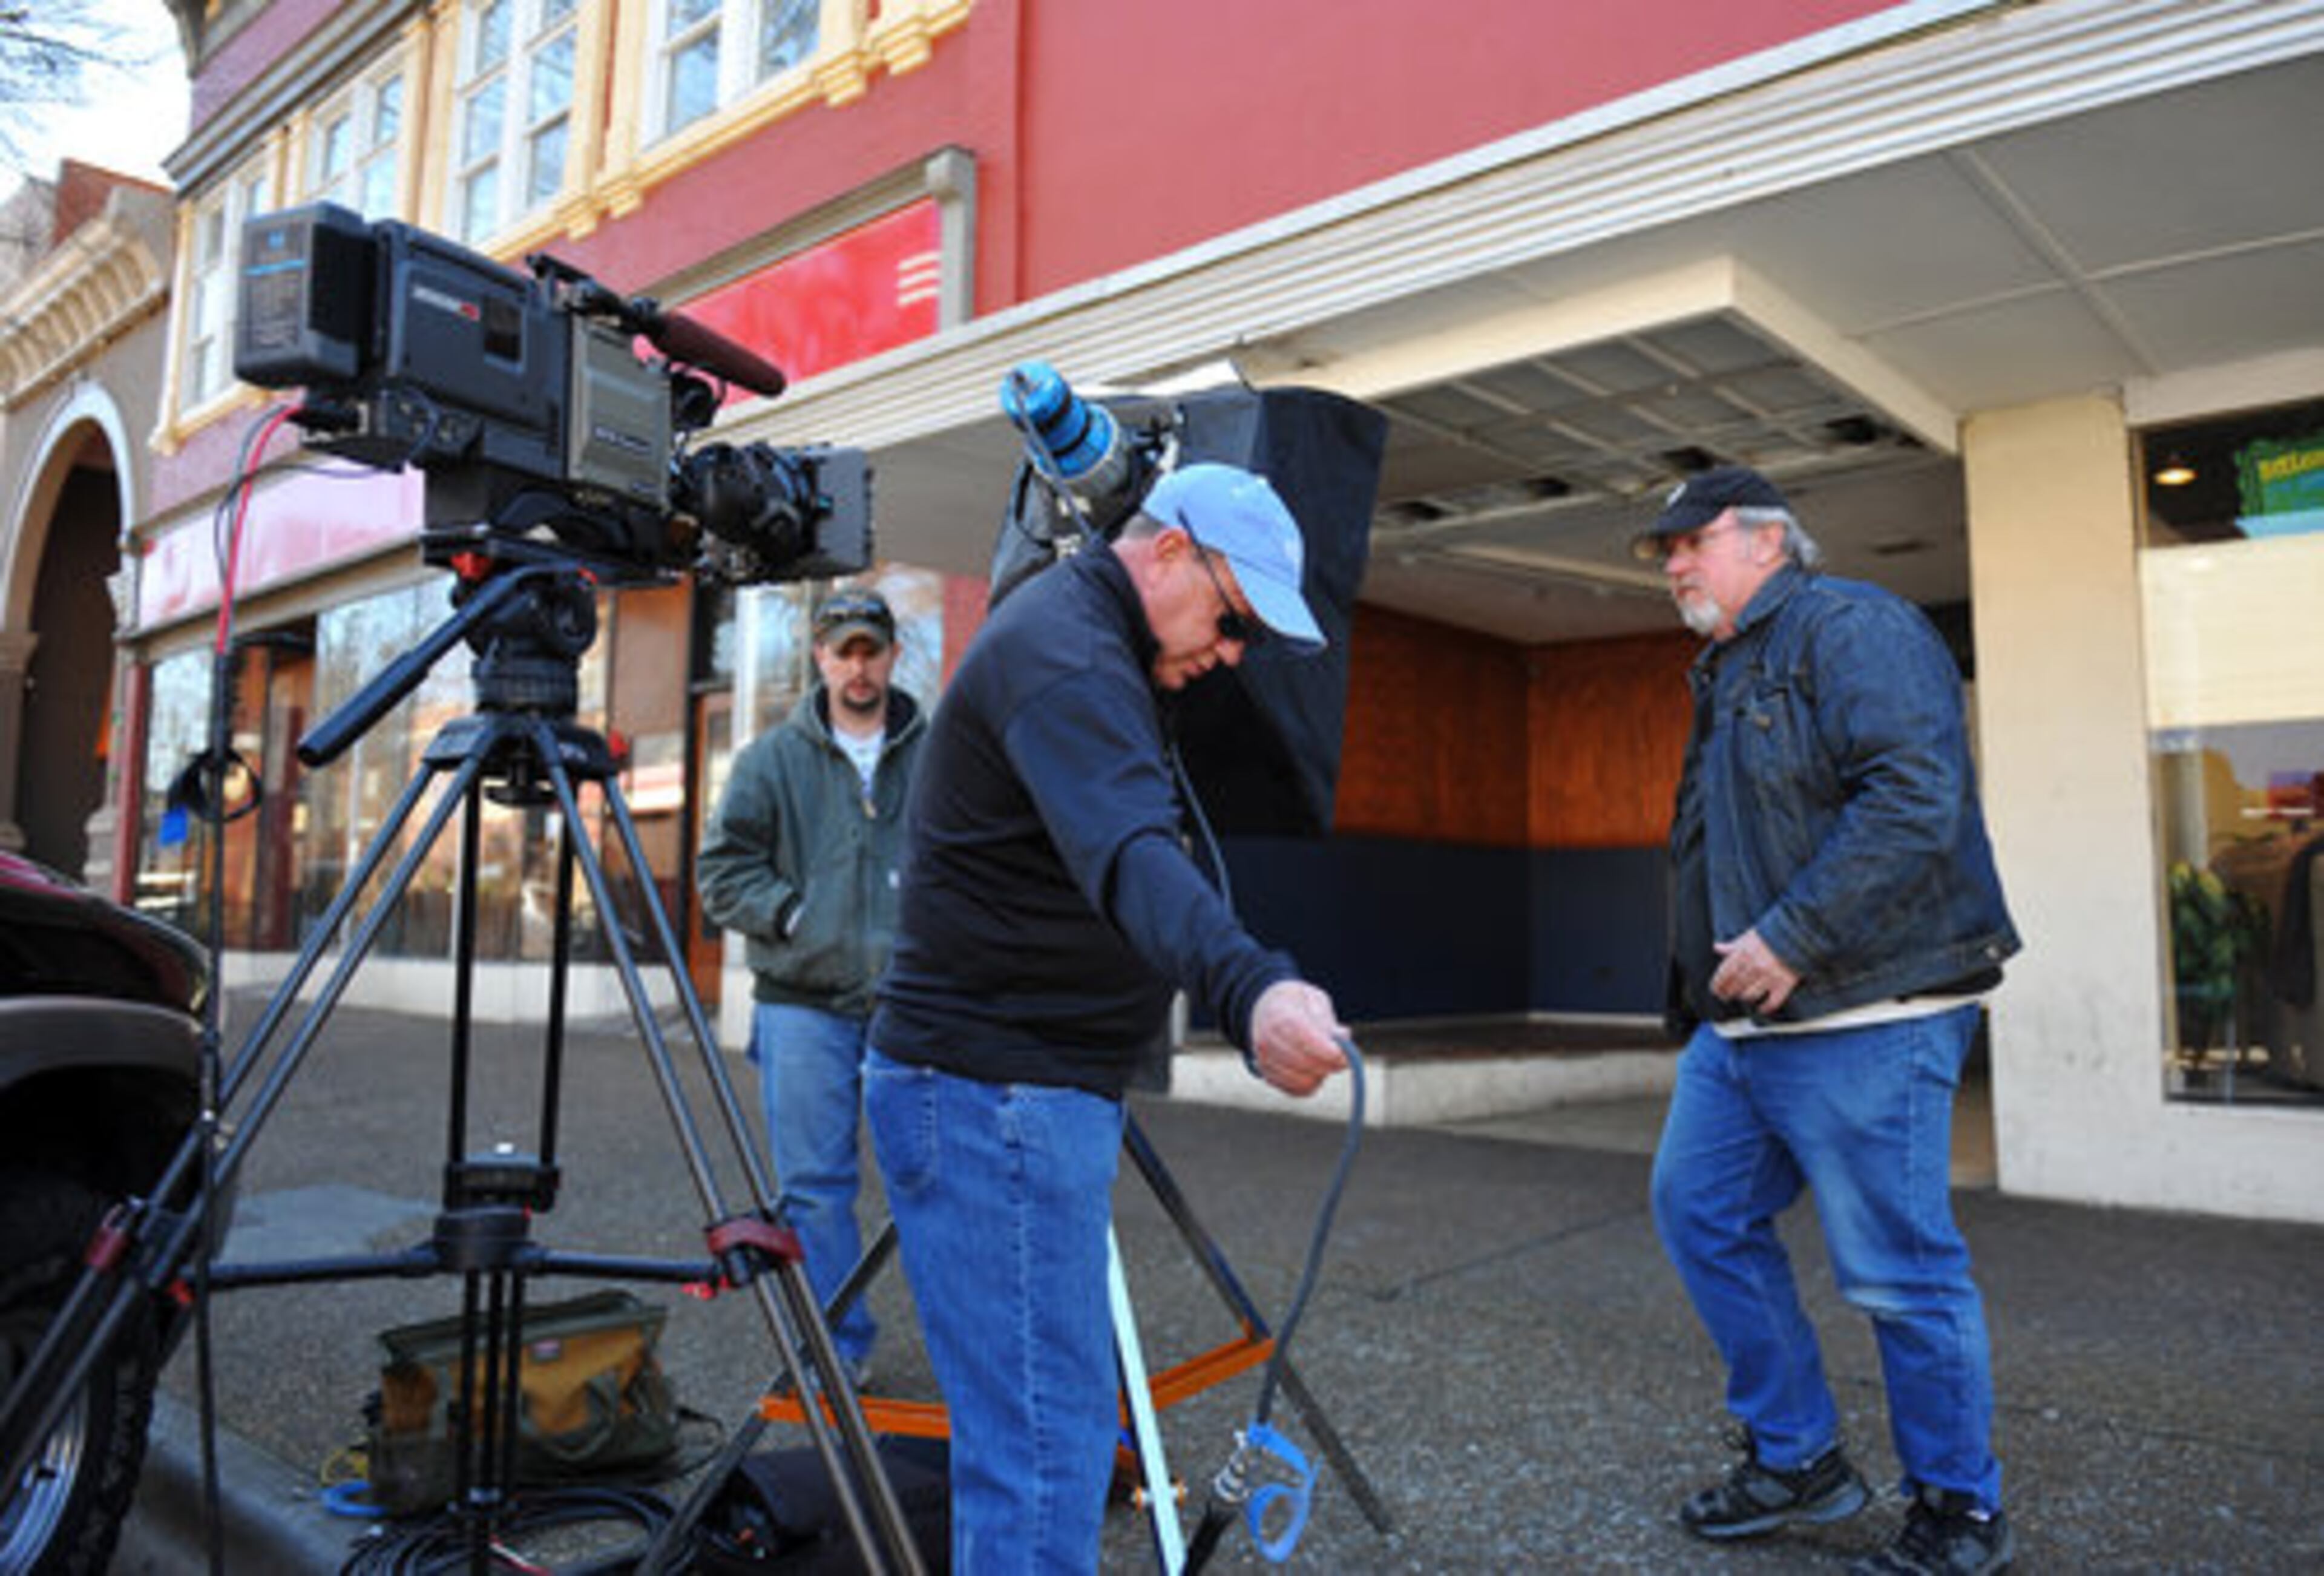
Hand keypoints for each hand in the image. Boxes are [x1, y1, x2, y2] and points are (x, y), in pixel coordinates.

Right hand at [1248, 980, 1348, 1097]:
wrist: (1267, 1009)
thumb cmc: (1296, 1003)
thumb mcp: (1313, 998)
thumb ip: (1327, 1019)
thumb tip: (1343, 1036)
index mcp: (1279, 1016)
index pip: (1305, 1039)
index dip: (1328, 1051)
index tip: (1345, 1054)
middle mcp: (1267, 1040)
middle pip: (1305, 1063)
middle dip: (1329, 1064)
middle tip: (1343, 1059)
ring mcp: (1265, 1060)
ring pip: (1303, 1081)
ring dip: (1321, 1074)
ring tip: (1326, 1060)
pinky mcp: (1268, 1075)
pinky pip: (1297, 1090)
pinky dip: (1312, 1084)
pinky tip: (1315, 1069)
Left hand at [1711, 928, 1799, 1013]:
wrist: (1798, 934)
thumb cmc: (1773, 933)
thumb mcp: (1749, 936)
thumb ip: (1733, 945)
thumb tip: (1718, 947)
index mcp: (1743, 954)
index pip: (1724, 974)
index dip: (1717, 985)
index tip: (1715, 990)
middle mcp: (1754, 966)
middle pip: (1735, 986)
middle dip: (1727, 993)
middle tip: (1725, 996)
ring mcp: (1769, 976)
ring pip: (1750, 995)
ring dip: (1744, 997)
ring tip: (1742, 997)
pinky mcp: (1784, 984)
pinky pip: (1772, 1002)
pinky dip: (1765, 1007)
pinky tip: (1761, 1008)